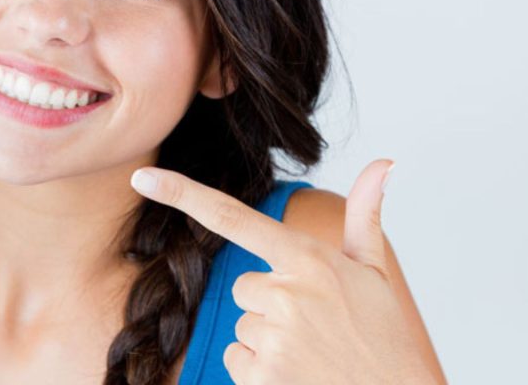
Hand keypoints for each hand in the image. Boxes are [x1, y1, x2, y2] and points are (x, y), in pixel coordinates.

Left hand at [129, 160, 436, 384]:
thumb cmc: (383, 338)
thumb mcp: (374, 274)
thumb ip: (365, 216)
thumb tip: (384, 163)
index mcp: (307, 259)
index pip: (232, 217)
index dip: (182, 194)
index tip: (143, 177)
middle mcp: (285, 292)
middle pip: (243, 288)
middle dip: (270, 305)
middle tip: (315, 327)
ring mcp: (272, 336)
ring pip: (240, 326)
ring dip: (267, 341)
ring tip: (312, 355)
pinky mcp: (261, 375)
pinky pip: (236, 360)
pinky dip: (259, 371)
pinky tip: (298, 375)